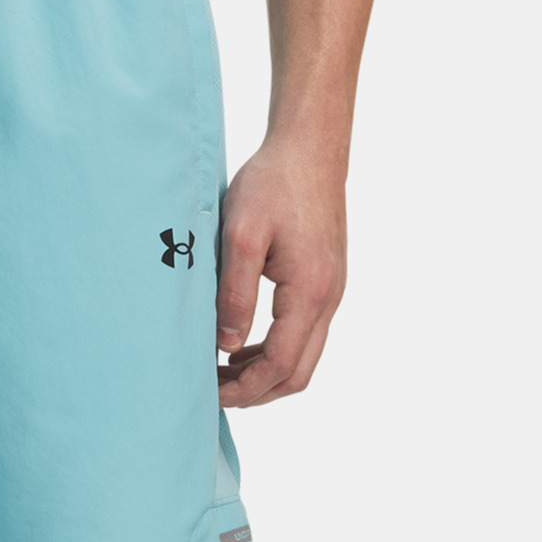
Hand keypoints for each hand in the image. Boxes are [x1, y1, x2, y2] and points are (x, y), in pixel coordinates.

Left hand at [215, 136, 347, 407]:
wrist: (311, 147)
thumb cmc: (274, 183)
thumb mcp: (241, 236)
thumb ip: (235, 293)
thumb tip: (227, 344)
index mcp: (310, 291)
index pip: (280, 364)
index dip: (245, 388)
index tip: (210, 393)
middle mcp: (329, 298)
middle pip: (297, 373)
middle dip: (255, 392)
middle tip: (213, 391)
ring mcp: (331, 292)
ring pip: (302, 359)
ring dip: (263, 375)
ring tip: (221, 372)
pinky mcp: (325, 283)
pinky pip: (303, 336)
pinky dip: (273, 352)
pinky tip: (240, 346)